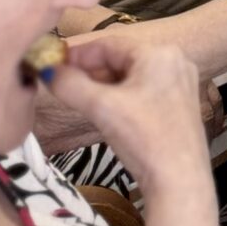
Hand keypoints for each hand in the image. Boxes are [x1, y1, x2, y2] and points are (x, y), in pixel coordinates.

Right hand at [47, 35, 216, 219]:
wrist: (179, 181)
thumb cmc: (142, 137)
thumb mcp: (101, 107)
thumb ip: (70, 85)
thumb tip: (45, 70)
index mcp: (159, 52)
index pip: (108, 44)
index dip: (77, 55)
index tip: (51, 65)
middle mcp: (175, 61)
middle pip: (120, 60)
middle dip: (89, 72)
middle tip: (61, 85)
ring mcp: (180, 84)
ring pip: (130, 77)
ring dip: (102, 86)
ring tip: (77, 99)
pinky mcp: (180, 106)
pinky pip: (142, 91)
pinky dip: (120, 97)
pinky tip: (103, 112)